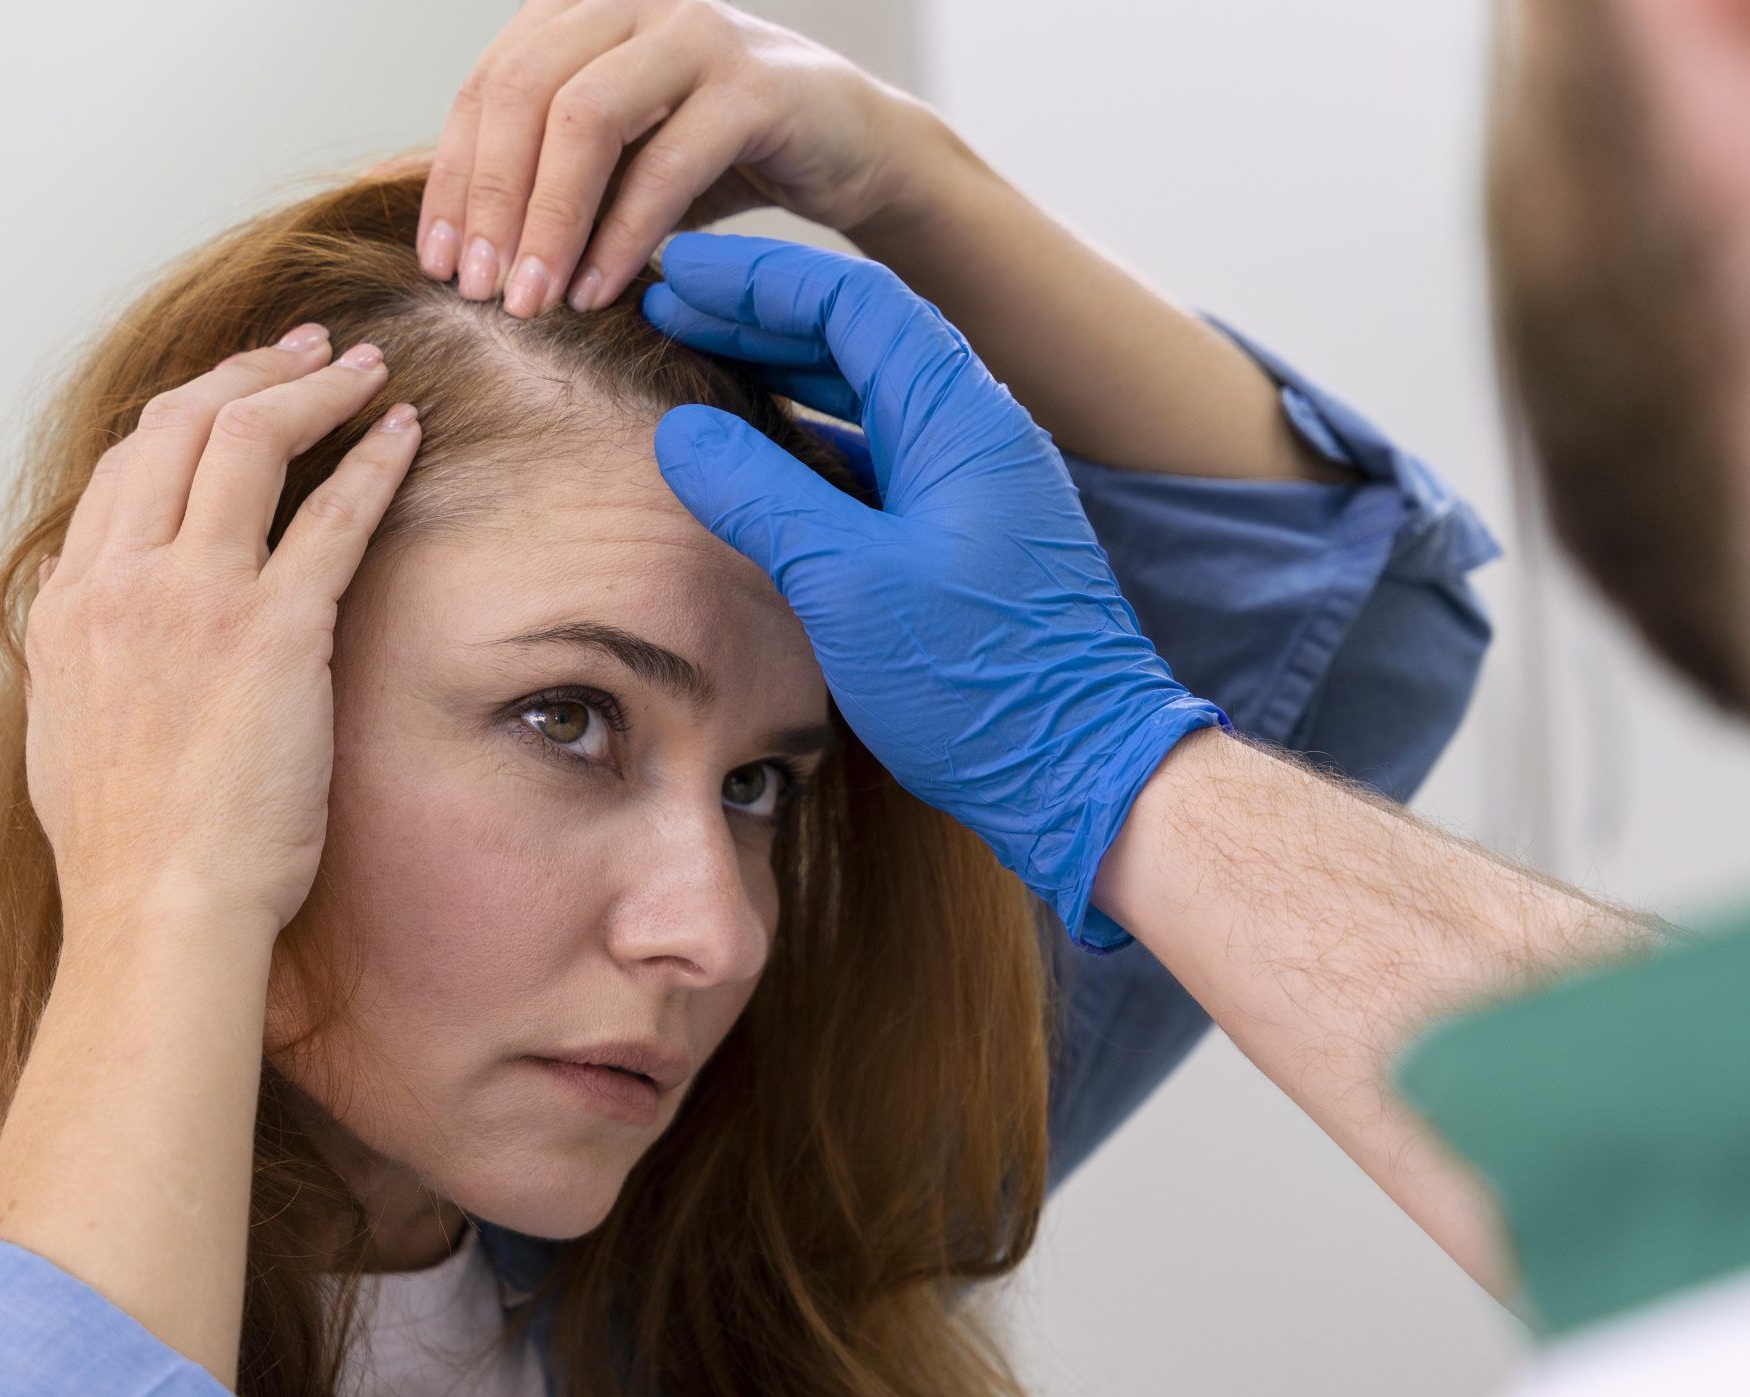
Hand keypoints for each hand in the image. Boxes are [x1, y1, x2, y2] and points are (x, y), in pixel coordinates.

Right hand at [24, 328, 418, 933]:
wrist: (158, 906)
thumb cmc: (128, 851)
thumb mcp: (69, 735)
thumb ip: (86, 664)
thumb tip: (99, 639)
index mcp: (68, 605)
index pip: (123, 468)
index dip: (186, 415)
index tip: (235, 395)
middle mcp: (120, 581)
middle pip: (178, 425)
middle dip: (249, 372)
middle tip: (308, 351)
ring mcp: (195, 598)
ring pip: (248, 440)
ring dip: (313, 388)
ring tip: (365, 369)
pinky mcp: (275, 631)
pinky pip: (331, 515)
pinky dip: (371, 459)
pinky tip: (404, 432)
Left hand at [416, 0, 936, 315]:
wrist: (853, 145)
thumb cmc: (722, 155)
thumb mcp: (620, 158)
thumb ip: (547, 174)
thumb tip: (454, 242)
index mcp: (581, 10)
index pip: (489, 87)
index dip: (456, 177)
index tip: (438, 264)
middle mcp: (630, 2)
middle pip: (524, 92)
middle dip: (493, 200)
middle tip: (477, 291)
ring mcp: (695, 33)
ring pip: (586, 118)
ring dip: (549, 219)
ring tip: (531, 301)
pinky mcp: (755, 88)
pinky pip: (667, 164)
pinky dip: (624, 236)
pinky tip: (599, 292)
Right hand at [642, 234, 1228, 951]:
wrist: (1082, 773)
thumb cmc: (980, 684)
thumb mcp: (848, 584)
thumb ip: (762, 496)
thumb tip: (681, 431)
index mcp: (962, 419)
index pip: (853, 299)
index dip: (757, 276)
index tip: (676, 269)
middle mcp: (976, 435)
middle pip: (859, 335)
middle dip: (760, 314)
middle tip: (667, 307)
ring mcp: (974, 488)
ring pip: (867, 397)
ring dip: (783, 373)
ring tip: (697, 364)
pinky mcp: (964, 540)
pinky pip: (877, 457)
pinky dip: (812, 440)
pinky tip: (760, 455)